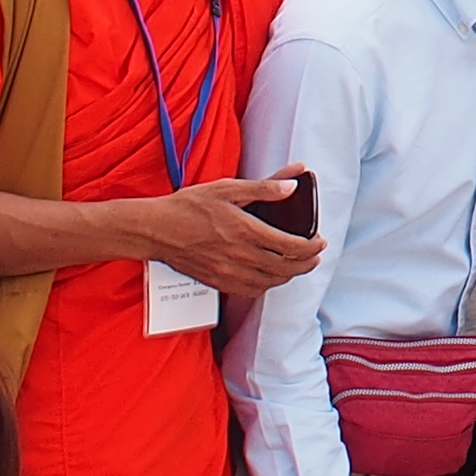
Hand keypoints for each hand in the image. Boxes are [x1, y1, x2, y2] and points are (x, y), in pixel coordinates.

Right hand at [151, 175, 320, 298]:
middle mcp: (240, 256)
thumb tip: (292, 184)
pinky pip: (251, 291)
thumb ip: (263, 188)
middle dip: (307, 263)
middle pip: (286, 268)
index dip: (312, 246)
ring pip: (271, 282)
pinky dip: (267, 285)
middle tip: (314, 255)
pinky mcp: (218, 282)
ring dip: (289, 275)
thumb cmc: (189, 206)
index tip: (320, 241)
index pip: (291, 246)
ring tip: (296, 265)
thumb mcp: (227, 188)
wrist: (156, 230)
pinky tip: (269, 276)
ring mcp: (229, 273)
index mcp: (246, 231)